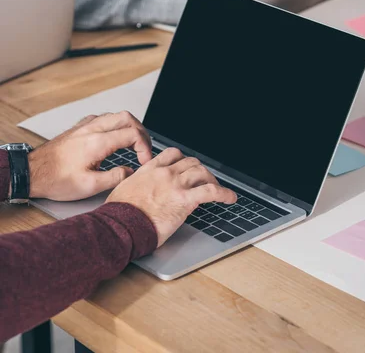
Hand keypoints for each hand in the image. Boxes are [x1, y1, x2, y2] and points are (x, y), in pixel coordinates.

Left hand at [27, 111, 151, 200]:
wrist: (32, 172)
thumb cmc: (55, 179)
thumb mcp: (88, 186)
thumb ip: (114, 178)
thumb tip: (131, 172)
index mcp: (97, 143)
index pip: (132, 134)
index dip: (145, 147)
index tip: (144, 161)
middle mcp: (92, 129)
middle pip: (127, 117)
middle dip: (141, 132)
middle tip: (143, 148)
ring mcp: (84, 126)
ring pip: (115, 115)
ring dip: (129, 126)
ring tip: (133, 143)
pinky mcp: (78, 128)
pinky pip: (102, 118)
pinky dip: (114, 125)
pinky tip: (113, 136)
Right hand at [107, 148, 236, 246]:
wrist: (119, 226)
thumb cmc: (118, 214)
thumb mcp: (123, 190)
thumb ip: (135, 185)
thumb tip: (137, 190)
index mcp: (149, 170)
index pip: (172, 154)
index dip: (183, 159)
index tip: (187, 166)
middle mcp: (165, 173)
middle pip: (191, 162)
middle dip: (200, 170)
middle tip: (205, 180)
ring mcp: (176, 184)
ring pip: (202, 172)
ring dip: (213, 179)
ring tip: (218, 188)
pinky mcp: (185, 200)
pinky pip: (212, 191)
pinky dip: (225, 193)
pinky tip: (230, 198)